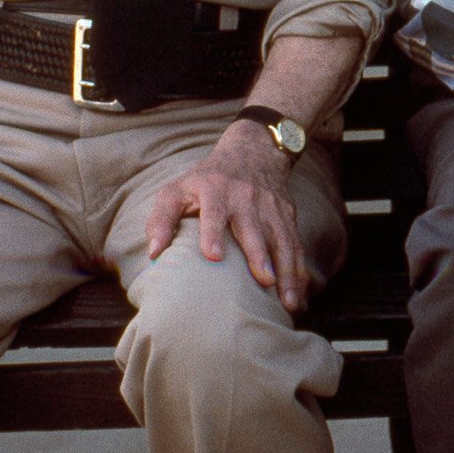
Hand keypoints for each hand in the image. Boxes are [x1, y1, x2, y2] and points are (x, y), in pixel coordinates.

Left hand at [144, 121, 311, 310]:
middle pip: (254, 228)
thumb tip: (153, 254)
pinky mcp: (287, 215)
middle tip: (264, 281)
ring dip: (286, 270)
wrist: (252, 151)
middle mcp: (246, 197)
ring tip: (289, 301)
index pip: (214, 211)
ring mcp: (270, 207)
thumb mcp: (178, 189)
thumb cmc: (206, 179)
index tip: (214, 256)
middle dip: (260, 254)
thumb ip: (162, 219)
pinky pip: (295, 244)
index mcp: (216, 190)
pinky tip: (300, 296)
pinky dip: (299, 271)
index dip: (213, 232)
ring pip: (281, 240)